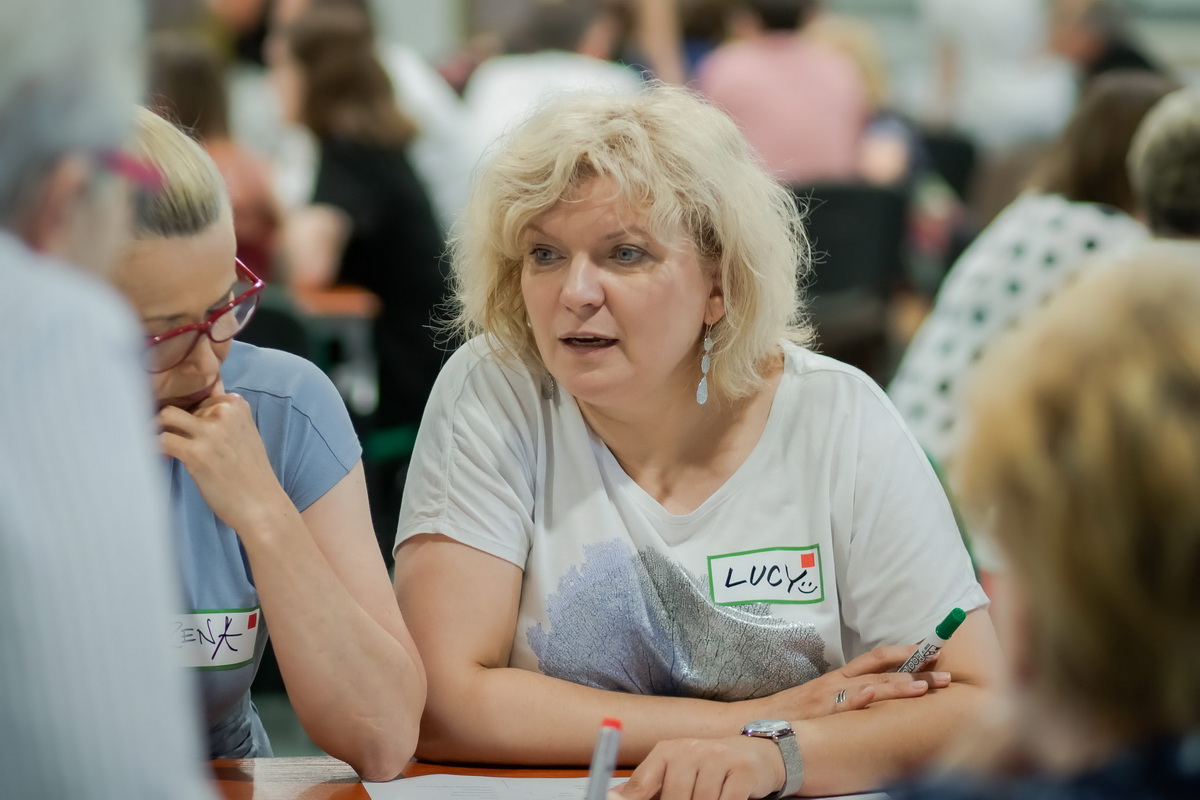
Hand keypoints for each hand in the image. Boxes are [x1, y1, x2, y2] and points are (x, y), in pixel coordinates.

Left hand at [158, 388, 292, 534]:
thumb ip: (225, 415)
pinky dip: (153, 447)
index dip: (188, 413)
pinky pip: (160, 440)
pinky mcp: (196, 452)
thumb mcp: (243, 433)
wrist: (260, 504)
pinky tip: (162, 458)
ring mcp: (210, 432)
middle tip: (174, 444)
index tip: (186, 431)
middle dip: (173, 424)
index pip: (198, 395)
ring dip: (156, 430)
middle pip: (180, 405)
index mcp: (236, 404)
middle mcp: (224, 412)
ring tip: (162, 447)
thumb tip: (203, 398)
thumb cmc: (250, 472)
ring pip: (165, 416)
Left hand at [609, 736, 784, 799]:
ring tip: (707, 799)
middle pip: (674, 798)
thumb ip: (648, 786)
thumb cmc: (709, 767)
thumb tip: (614, 797)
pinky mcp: (742, 771)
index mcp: (666, 752)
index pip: (641, 786)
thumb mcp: (676, 771)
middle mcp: (689, 750)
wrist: (757, 754)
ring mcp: (717, 758)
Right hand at [740, 645, 950, 720]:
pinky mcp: (819, 711)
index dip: (906, 653)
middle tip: (947, 674)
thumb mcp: (822, 699)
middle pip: (884, 670)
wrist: (757, 722)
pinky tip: (877, 693)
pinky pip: (842, 703)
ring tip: (925, 686)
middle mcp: (837, 681)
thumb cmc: (792, 714)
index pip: (878, 659)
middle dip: (917, 671)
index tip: (934, 651)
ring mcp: (829, 695)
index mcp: (840, 677)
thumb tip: (876, 696)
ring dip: (899, 684)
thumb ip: (846, 695)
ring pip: (870, 685)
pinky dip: (860, 697)